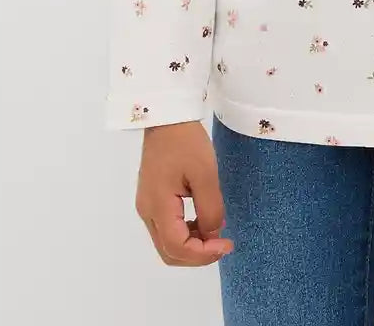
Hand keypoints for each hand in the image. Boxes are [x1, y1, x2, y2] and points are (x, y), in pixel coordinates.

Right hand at [135, 120, 233, 266]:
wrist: (167, 117)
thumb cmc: (186, 142)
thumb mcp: (205, 174)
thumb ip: (210, 209)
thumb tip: (212, 234)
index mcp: (158, 206)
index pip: (177, 247)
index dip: (203, 254)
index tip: (226, 244)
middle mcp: (147, 211)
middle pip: (168, 252)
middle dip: (197, 255)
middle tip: (223, 244)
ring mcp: (147, 205)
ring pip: (166, 243)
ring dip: (192, 245)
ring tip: (216, 233)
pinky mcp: (151, 198)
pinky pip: (167, 228)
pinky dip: (185, 233)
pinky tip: (203, 221)